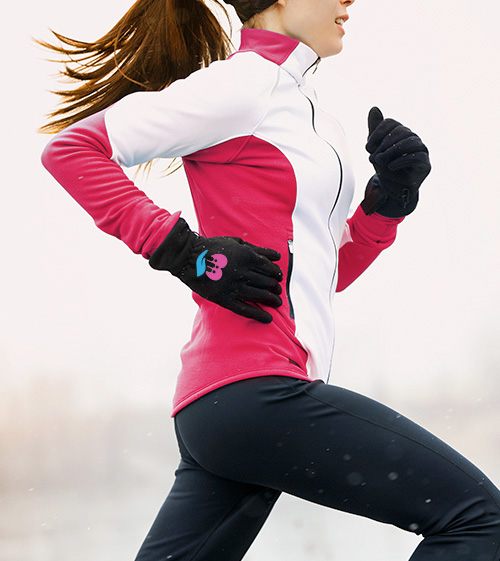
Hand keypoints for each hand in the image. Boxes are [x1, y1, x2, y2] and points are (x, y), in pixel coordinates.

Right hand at [149, 218, 282, 322]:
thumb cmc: (214, 247)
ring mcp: (234, 287)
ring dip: (272, 300)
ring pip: (260, 296)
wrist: (189, 258)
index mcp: (247, 257)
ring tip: (277, 303)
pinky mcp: (224, 299)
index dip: (277, 274)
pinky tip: (268, 319)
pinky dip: (258, 315)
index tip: (278, 277)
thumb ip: (258, 249)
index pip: (271, 269)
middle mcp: (243, 272)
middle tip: (278, 291)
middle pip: (268, 283)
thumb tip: (277, 257)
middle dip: (276, 288)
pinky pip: (245, 310)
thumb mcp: (236, 242)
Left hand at [361, 107, 430, 216]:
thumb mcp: (375, 149)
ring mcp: (421, 149)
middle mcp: (412, 137)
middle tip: (373, 158)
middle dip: (383, 145)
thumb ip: (375, 130)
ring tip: (382, 162)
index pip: (391, 123)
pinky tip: (391, 167)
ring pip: (410, 141)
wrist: (391, 189)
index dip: (377, 133)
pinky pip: (417, 156)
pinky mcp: (425, 164)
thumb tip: (374, 108)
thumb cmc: (384, 168)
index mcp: (400, 132)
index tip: (367, 148)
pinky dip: (401, 160)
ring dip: (391, 152)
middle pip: (400, 131)